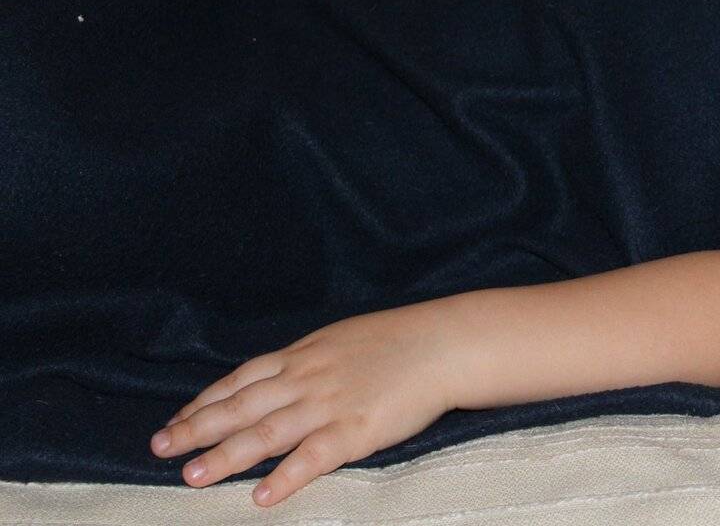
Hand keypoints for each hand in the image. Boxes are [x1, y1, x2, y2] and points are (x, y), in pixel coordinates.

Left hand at [149, 303, 458, 506]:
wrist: (444, 344)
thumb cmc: (400, 341)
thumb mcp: (343, 339)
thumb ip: (310, 360)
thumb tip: (281, 375)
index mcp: (304, 356)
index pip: (241, 380)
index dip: (206, 401)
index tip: (178, 419)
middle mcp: (306, 380)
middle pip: (240, 406)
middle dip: (197, 428)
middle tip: (160, 447)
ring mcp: (329, 405)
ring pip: (266, 433)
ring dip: (225, 455)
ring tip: (192, 477)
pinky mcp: (356, 430)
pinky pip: (314, 457)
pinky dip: (286, 477)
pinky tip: (262, 495)